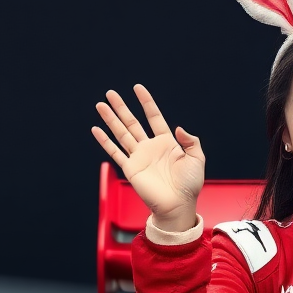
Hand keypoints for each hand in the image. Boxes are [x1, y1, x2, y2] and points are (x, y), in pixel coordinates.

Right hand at [91, 85, 204, 230]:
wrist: (178, 205)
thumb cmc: (189, 185)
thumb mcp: (197, 159)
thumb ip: (191, 141)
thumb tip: (178, 128)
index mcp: (167, 143)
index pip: (154, 117)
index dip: (146, 102)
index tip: (137, 88)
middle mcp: (150, 147)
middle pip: (132, 122)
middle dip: (121, 107)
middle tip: (111, 93)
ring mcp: (139, 157)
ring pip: (121, 133)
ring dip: (110, 119)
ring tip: (100, 105)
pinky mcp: (130, 168)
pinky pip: (115, 152)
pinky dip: (105, 141)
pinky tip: (96, 129)